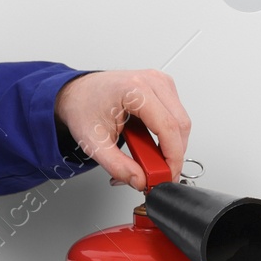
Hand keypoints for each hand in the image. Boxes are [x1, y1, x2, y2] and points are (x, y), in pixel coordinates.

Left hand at [55, 69, 190, 189]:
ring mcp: (159, 81)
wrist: (78, 93)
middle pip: (180, 125)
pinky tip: (151, 142)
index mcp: (134, 89)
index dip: (173, 156)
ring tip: (148, 157)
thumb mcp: (94, 143)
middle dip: (174, 155)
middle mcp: (151, 81)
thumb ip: (117, 166)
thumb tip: (140, 179)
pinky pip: (177, 116)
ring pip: (182, 122)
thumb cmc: (83, 108)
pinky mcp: (163, 87)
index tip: (167, 175)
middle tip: (158, 173)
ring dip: (172, 146)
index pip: (168, 127)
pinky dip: (169, 135)